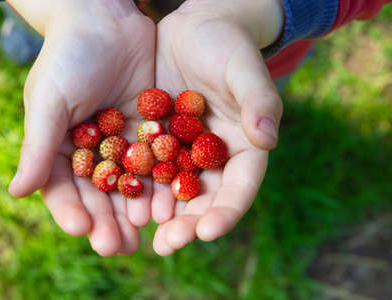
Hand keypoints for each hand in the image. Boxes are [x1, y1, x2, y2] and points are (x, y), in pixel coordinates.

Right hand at [7, 0, 154, 255]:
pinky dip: (161, 183)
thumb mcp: (49, 100)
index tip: (82, 230)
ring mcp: (123, 143)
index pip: (63, 188)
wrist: (106, 20)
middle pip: (99, 195)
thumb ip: (38, 146)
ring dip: (135, 211)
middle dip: (107, 222)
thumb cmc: (68, 57)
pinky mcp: (151, 130)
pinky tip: (169, 203)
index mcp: (61, 148)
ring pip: (130, 185)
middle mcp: (93, 151)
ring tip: (143, 235)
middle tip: (117, 248)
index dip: (71, 210)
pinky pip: (156, 163)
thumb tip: (16, 193)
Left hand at [152, 0, 283, 254]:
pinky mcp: (158, 141)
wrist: (195, 30)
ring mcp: (184, 152)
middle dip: (187, 224)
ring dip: (160, 215)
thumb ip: (259, 102)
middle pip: (204, 199)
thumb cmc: (228, 46)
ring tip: (141, 234)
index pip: (239, 188)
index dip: (225, 212)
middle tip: (167, 244)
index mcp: (244, 148)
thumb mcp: (245, 70)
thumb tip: (268, 138)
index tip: (207, 232)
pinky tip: (123, 201)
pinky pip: (147, 168)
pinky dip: (138, 187)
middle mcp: (214, 157)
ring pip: (173, 191)